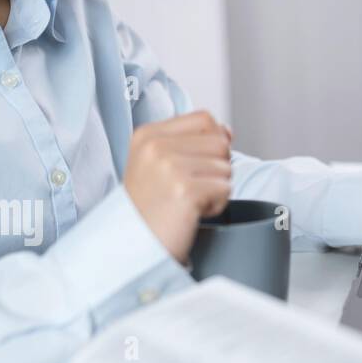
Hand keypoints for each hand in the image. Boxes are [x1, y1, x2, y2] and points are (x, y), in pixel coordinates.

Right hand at [123, 110, 232, 261]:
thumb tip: (227, 131)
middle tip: (190, 190)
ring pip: (226, 167)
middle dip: (216, 169)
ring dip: (215, 190)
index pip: (205, 119)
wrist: (135, 244)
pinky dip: (216, 206)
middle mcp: (156, 146)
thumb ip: (191, 142)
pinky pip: (225, 190)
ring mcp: (169, 167)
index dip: (212, 143)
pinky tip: (192, 213)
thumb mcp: (158, 164)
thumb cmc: (150, 208)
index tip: (195, 167)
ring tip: (188, 203)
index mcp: (148, 134)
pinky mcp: (185, 191)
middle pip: (220, 142)